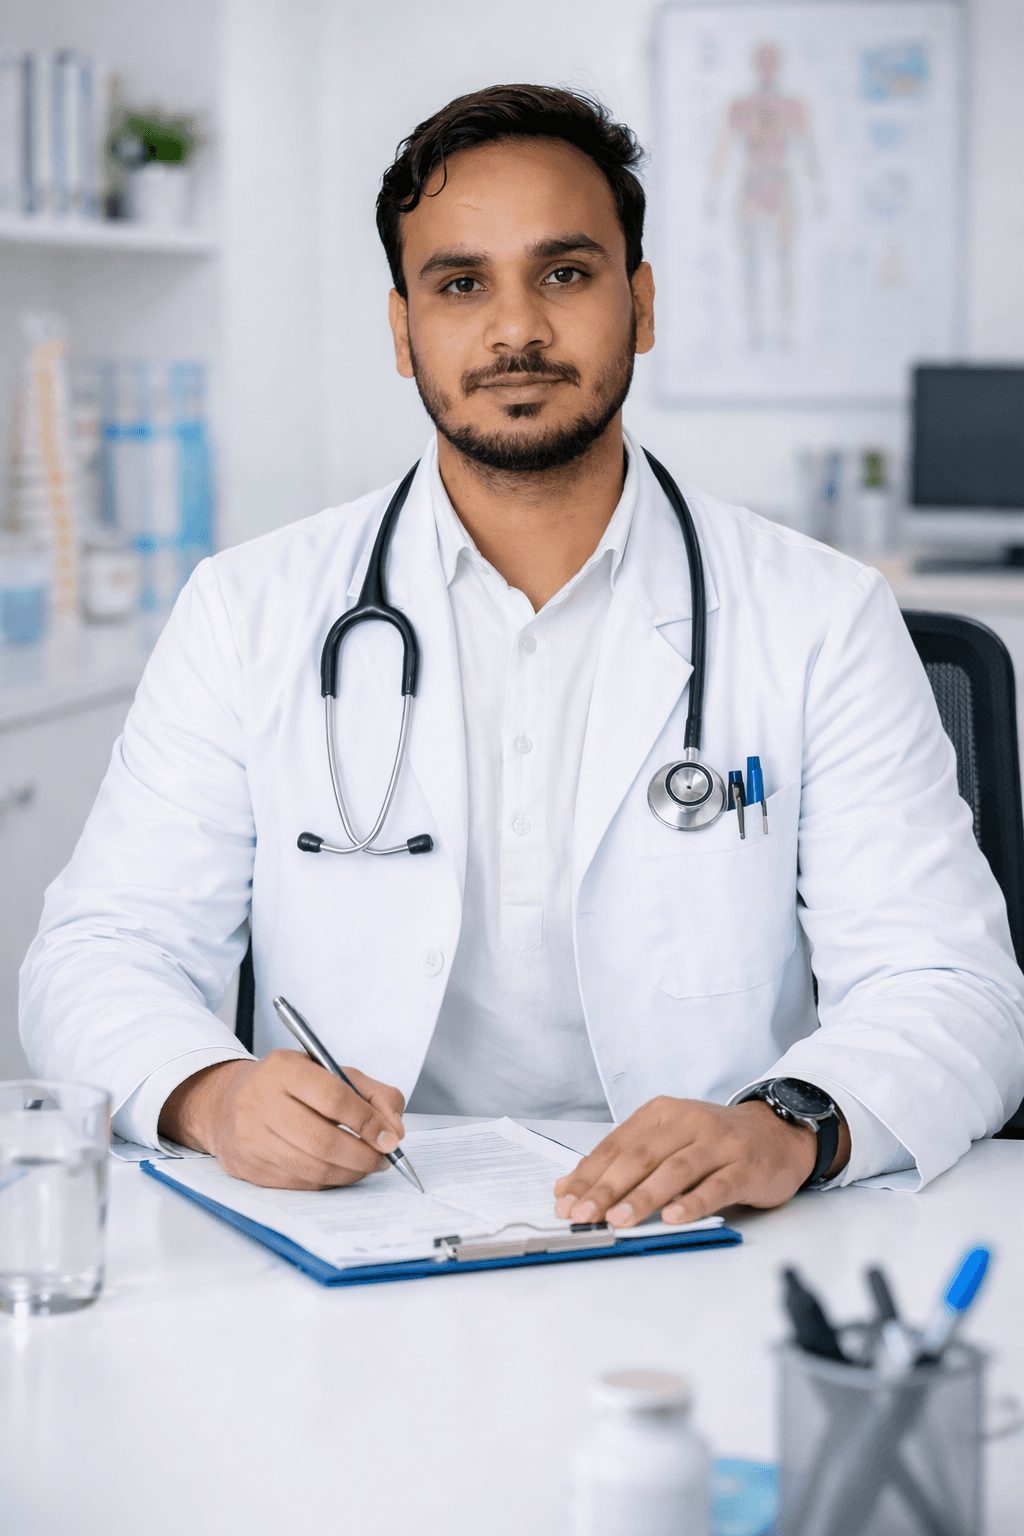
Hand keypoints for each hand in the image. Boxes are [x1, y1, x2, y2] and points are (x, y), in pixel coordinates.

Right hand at [158, 1050, 406, 1189]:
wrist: (225, 1103)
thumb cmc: (286, 1085)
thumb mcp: (328, 1071)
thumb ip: (371, 1093)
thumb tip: (395, 1130)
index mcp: (283, 1069)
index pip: (334, 1097)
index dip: (368, 1121)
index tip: (390, 1137)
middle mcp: (260, 1101)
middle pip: (323, 1140)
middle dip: (362, 1155)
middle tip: (382, 1159)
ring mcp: (250, 1138)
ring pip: (312, 1167)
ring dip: (349, 1173)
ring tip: (366, 1166)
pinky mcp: (248, 1167)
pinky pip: (299, 1183)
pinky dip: (327, 1182)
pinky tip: (339, 1172)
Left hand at [552, 1097, 848, 1226]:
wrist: (776, 1133)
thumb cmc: (713, 1141)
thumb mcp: (667, 1140)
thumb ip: (624, 1160)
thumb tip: (571, 1186)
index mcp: (662, 1113)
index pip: (617, 1145)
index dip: (589, 1174)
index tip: (565, 1201)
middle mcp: (688, 1122)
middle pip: (640, 1156)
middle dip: (606, 1188)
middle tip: (583, 1215)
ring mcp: (719, 1144)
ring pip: (675, 1170)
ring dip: (643, 1197)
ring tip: (618, 1219)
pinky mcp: (746, 1167)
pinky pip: (716, 1186)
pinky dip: (693, 1202)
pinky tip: (674, 1218)